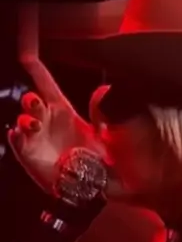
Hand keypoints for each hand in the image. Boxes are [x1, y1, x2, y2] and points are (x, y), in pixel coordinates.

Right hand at [8, 53, 108, 194]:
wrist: (96, 186)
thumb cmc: (99, 157)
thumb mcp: (104, 132)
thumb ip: (101, 111)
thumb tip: (103, 90)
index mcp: (63, 111)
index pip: (46, 84)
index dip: (36, 69)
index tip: (26, 55)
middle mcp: (47, 122)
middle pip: (32, 101)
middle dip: (31, 99)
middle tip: (37, 102)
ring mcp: (37, 139)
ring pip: (22, 121)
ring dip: (25, 119)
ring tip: (33, 123)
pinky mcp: (31, 156)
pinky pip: (19, 143)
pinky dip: (17, 137)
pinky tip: (21, 134)